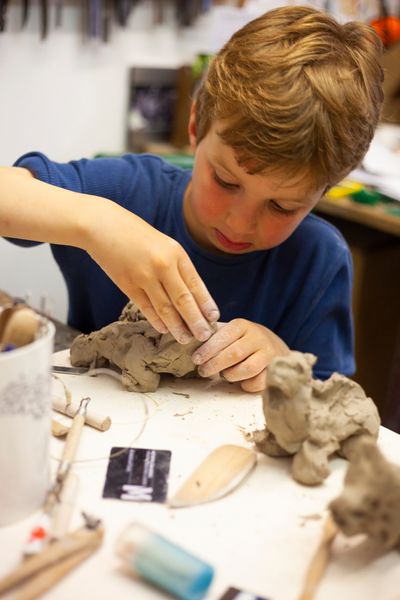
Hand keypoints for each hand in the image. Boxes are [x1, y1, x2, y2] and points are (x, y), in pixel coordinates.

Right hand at [84, 200, 218, 342]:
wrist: (103, 226)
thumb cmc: (136, 235)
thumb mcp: (164, 244)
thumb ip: (177, 266)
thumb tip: (192, 294)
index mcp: (176, 253)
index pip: (196, 284)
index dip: (206, 304)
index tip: (214, 318)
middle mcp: (163, 265)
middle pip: (183, 300)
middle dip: (196, 321)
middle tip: (204, 335)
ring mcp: (144, 276)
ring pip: (165, 308)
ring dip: (177, 326)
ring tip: (185, 338)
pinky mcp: (127, 285)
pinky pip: (146, 308)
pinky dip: (157, 320)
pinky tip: (165, 329)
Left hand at [191, 319, 288, 392]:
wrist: (275, 346)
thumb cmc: (243, 340)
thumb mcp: (231, 333)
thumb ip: (214, 337)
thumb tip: (188, 342)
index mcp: (242, 326)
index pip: (223, 337)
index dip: (208, 350)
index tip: (195, 359)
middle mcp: (257, 337)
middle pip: (233, 354)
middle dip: (214, 365)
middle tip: (203, 371)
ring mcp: (268, 353)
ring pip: (246, 369)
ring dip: (230, 375)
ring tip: (224, 374)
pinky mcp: (275, 369)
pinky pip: (257, 382)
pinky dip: (245, 385)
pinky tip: (240, 382)